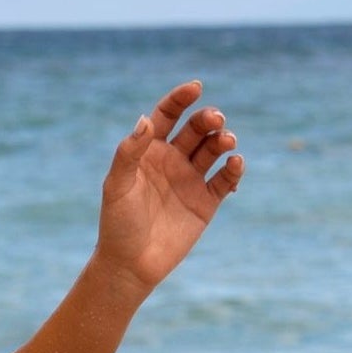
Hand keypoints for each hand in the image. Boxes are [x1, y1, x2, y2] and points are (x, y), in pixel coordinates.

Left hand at [96, 80, 244, 295]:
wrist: (130, 265)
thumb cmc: (117, 224)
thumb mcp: (117, 186)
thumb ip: (129, 153)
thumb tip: (145, 119)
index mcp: (148, 151)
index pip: (167, 115)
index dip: (181, 99)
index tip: (196, 88)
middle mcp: (171, 160)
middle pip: (196, 129)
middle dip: (208, 119)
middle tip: (215, 120)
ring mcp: (190, 180)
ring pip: (213, 150)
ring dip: (223, 140)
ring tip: (226, 141)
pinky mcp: (206, 202)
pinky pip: (225, 180)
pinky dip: (234, 170)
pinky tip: (234, 165)